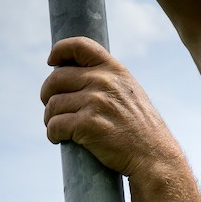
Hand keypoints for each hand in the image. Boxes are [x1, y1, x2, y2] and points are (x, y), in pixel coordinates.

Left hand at [41, 36, 182, 179]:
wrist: (153, 156)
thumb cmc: (139, 127)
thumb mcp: (128, 91)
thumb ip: (105, 79)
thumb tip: (71, 74)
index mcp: (114, 69)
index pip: (80, 45)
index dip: (59, 50)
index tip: (52, 62)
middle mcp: (104, 81)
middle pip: (56, 78)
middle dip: (47, 94)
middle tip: (53, 107)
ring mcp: (95, 102)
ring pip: (52, 104)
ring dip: (50, 118)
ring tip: (58, 126)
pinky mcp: (88, 125)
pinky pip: (54, 125)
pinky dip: (52, 134)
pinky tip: (59, 138)